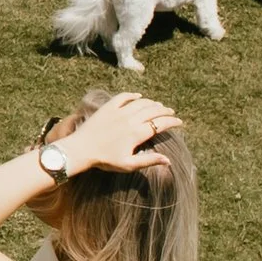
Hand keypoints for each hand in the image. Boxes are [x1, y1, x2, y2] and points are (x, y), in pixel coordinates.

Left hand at [43, 95, 181, 179]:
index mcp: (137, 133)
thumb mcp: (128, 165)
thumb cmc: (105, 160)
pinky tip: (138, 96)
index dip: (172, 122)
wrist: (81, 149)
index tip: (180, 122)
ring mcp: (119, 111)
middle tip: (171, 112)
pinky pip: (123, 97)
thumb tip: (168, 161)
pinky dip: (132, 95)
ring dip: (152, 103)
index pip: (160, 124)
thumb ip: (149, 161)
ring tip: (159, 106)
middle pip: (153, 111)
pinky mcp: (107, 107)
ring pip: (140, 103)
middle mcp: (130, 119)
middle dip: (165, 111)